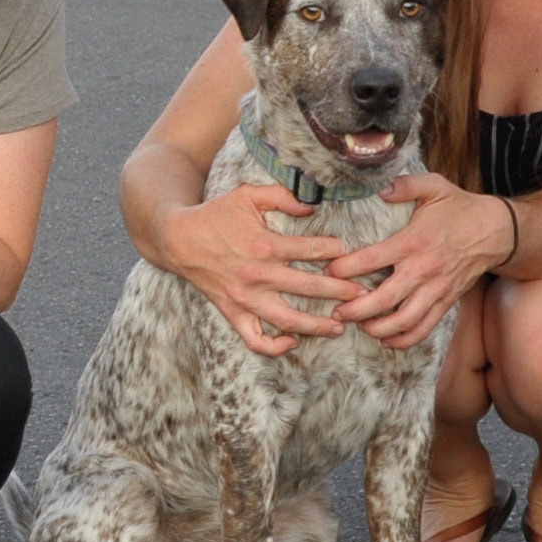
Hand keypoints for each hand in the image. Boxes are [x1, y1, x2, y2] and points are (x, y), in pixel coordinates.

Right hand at [161, 185, 362, 356]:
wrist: (179, 239)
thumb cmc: (216, 215)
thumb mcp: (247, 195)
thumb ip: (282, 196)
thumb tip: (312, 206)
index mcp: (265, 245)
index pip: (311, 250)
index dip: (334, 250)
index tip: (346, 251)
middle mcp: (258, 275)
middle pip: (309, 287)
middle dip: (340, 291)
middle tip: (362, 294)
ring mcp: (246, 298)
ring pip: (288, 319)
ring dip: (317, 325)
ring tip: (339, 326)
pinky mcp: (233, 313)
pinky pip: (255, 339)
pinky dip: (275, 346)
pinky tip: (293, 342)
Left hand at [325, 174, 498, 348]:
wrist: (496, 231)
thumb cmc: (460, 208)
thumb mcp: (434, 187)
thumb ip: (405, 185)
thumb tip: (381, 189)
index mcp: (414, 241)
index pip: (374, 259)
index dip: (347, 267)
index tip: (330, 270)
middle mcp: (424, 269)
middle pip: (385, 299)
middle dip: (356, 310)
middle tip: (337, 312)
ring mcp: (437, 289)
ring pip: (405, 320)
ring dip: (378, 329)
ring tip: (359, 326)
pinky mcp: (447, 301)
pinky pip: (425, 328)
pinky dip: (405, 340)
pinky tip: (386, 339)